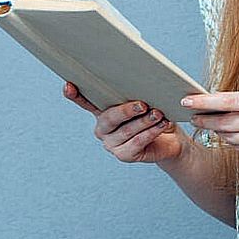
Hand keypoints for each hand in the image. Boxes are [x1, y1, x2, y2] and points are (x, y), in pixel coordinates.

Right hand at [63, 81, 185, 164]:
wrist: (170, 139)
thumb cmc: (156, 115)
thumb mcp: (148, 101)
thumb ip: (139, 94)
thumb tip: (142, 82)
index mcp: (103, 111)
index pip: (85, 102)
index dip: (75, 95)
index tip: (68, 85)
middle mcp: (103, 128)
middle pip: (109, 118)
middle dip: (127, 110)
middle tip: (143, 104)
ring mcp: (112, 144)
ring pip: (127, 130)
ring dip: (145, 121)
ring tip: (158, 114)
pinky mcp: (124, 155)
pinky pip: (137, 143)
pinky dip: (151, 132)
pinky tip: (162, 125)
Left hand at [183, 89, 238, 162]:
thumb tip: (218, 104)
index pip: (228, 101)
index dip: (204, 102)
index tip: (187, 100)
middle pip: (225, 123)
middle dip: (206, 119)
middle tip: (192, 115)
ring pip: (230, 138)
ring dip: (218, 131)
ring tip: (210, 123)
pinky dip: (233, 141)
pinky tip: (230, 134)